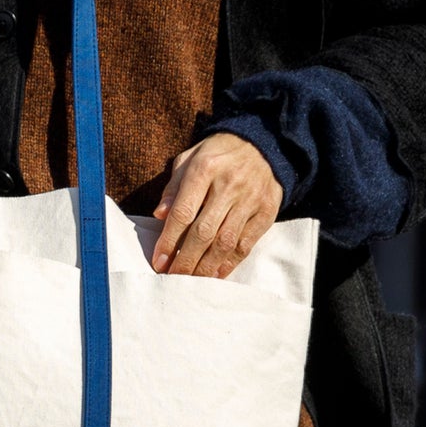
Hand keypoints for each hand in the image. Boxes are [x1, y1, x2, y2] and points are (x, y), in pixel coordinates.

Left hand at [151, 132, 284, 277]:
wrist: (264, 144)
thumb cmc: (219, 155)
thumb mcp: (191, 158)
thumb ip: (174, 186)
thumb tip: (159, 215)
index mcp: (205, 168)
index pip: (183, 212)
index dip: (169, 241)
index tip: (159, 262)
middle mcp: (229, 185)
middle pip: (203, 232)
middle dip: (185, 260)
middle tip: (173, 278)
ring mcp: (250, 200)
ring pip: (225, 242)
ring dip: (205, 267)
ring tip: (191, 281)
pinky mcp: (266, 212)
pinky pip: (246, 244)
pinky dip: (229, 263)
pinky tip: (215, 274)